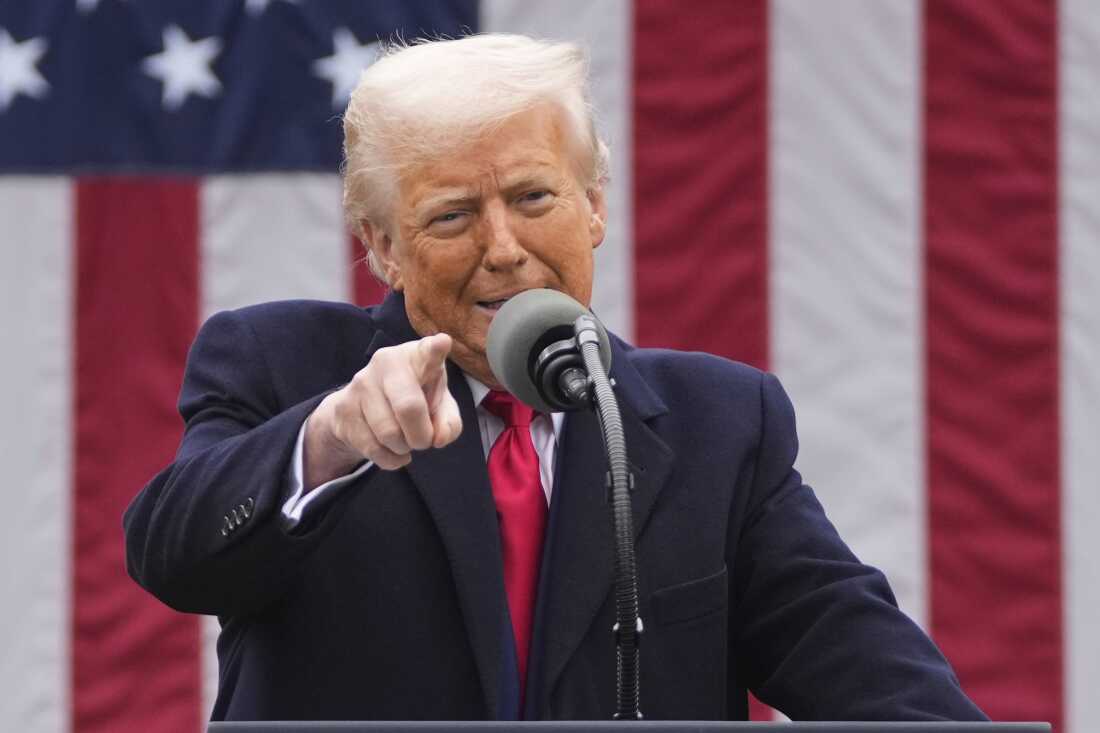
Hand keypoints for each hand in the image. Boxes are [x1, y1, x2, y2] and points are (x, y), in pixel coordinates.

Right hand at [304, 333, 462, 487]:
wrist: (361, 406)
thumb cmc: (412, 399)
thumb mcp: (438, 407)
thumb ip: (449, 423)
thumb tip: (438, 438)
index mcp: (416, 356)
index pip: (428, 352)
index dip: (436, 350)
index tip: (442, 343)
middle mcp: (386, 362)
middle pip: (409, 408)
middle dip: (421, 435)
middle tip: (424, 440)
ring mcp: (361, 383)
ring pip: (389, 433)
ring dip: (404, 448)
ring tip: (405, 440)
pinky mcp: (344, 408)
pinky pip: (373, 448)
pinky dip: (390, 459)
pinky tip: (393, 451)